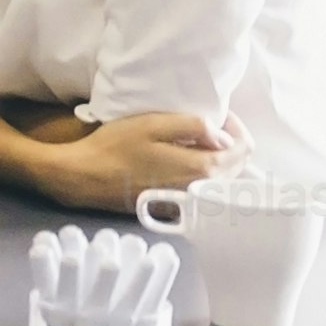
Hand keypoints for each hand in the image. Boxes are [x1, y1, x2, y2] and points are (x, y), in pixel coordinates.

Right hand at [41, 110, 232, 211]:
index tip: (217, 116)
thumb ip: (195, 126)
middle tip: (206, 127)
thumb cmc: (114, 147)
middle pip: (237, 167)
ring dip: (216, 159)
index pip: (243, 149)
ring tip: (193, 142)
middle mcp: (202, 190)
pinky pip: (203, 191)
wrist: (82, 177)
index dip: (235, 128)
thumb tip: (223, 136)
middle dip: (229, 144)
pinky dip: (202, 175)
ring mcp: (188, 203)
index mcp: (202, 168)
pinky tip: (181, 162)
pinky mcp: (175, 209)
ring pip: (221, 180)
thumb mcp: (153, 123)